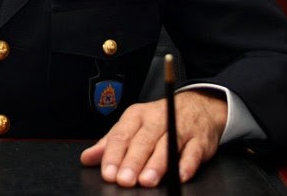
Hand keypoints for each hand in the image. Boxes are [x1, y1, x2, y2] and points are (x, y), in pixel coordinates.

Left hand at [80, 90, 226, 187]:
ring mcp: (180, 128)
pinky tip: (179, 176)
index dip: (114, 155)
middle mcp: (157, 119)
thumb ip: (111, 143)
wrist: (198, 106)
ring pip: (167, 145)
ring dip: (157, 164)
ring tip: (147, 181)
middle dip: (133, 161)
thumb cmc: (159, 120)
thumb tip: (87, 158)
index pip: (121, 135)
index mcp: (137, 115)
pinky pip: (193, 152)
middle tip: (124, 180)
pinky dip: (186, 165)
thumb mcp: (132, 126)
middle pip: (143, 140)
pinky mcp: (199, 140)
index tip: (108, 173)